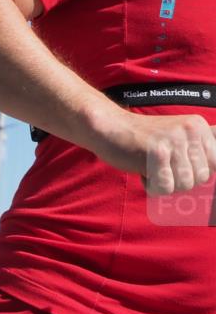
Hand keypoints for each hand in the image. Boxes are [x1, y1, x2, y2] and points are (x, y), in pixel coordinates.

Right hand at [91, 111, 215, 195]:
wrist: (109, 128)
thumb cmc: (141, 138)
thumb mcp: (177, 135)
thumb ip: (200, 145)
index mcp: (198, 126)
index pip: (215, 165)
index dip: (194, 172)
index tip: (176, 163)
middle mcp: (190, 130)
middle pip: (201, 178)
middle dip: (179, 179)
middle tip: (160, 166)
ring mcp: (174, 141)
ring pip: (185, 184)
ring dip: (165, 184)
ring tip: (152, 167)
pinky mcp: (156, 153)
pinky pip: (165, 187)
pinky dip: (151, 186)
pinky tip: (142, 171)